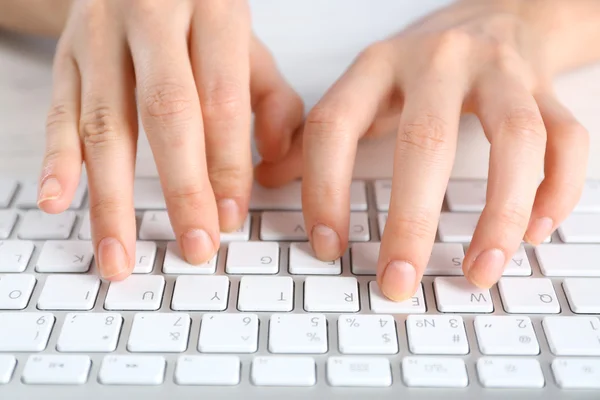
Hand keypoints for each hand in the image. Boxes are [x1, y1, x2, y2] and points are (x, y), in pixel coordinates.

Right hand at [37, 0, 302, 278]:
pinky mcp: (65, 55)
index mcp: (213, 11)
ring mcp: (101, 36)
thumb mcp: (246, 45)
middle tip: (195, 245)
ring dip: (112, 199)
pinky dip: (57, 161)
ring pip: (105, 123)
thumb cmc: (198, 19)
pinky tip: (58, 202)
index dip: (228, 163)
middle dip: (182, 188)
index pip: (222, 99)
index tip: (231, 217)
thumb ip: (272, 99)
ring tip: (121, 254)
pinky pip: (58, 112)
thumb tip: (275, 161)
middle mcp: (154, 17)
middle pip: (166, 112)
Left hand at [261, 0, 588, 299]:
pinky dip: (556, 189)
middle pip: (425, 142)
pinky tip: (533, 231)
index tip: (329, 246)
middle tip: (398, 281)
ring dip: (497, 215)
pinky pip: (566, 139)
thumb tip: (268, 177)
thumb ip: (317, 135)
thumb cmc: (419, 68)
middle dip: (410, 221)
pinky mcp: (546, 88)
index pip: (334, 125)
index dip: (324, 188)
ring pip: (514, 140)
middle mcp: (438, 61)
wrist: (496, 16)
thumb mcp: (361, 91)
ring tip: (480, 270)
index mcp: (378, 65)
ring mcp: (500, 71)